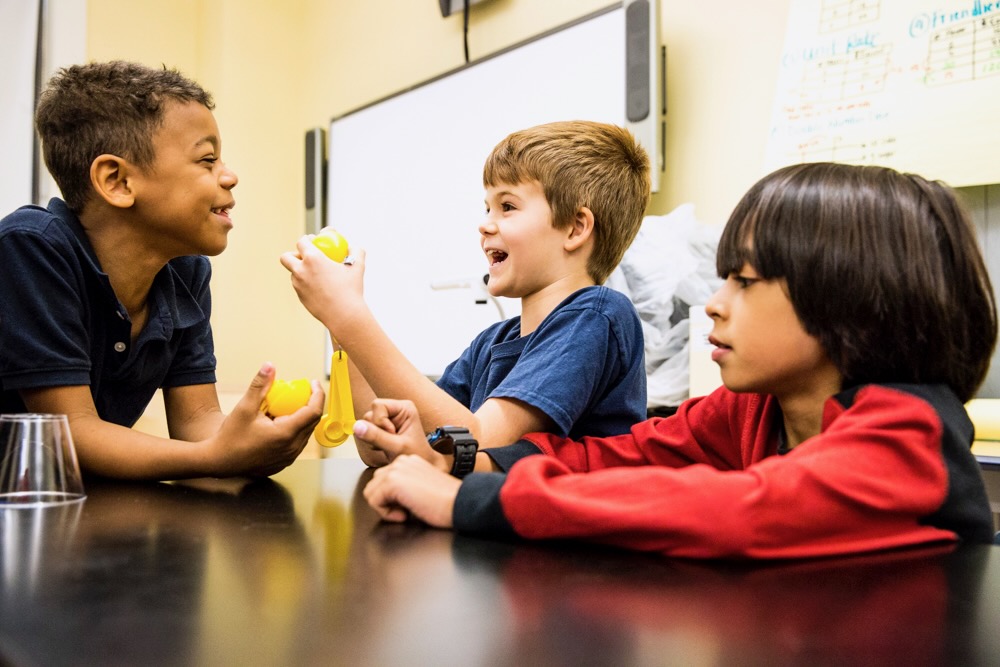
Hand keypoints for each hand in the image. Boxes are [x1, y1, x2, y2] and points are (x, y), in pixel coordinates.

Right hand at [208, 363, 324, 476]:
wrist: (219, 462)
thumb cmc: (230, 438)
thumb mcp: (245, 407)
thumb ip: (259, 386)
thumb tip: (269, 366)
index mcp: (285, 434)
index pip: (313, 411)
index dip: (318, 394)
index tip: (313, 383)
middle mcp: (291, 448)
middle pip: (312, 422)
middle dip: (311, 403)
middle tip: (302, 391)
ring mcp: (289, 457)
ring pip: (306, 433)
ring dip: (302, 417)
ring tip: (287, 406)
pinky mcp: (284, 462)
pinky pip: (297, 442)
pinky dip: (295, 429)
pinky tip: (281, 421)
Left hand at [279, 238, 367, 328]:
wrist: (344, 315)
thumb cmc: (351, 289)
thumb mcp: (357, 267)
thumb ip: (356, 252)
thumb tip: (353, 247)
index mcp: (313, 258)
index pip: (301, 242)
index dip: (306, 240)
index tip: (313, 241)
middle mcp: (301, 270)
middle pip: (286, 257)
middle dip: (292, 255)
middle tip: (305, 257)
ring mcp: (298, 285)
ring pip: (293, 273)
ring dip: (301, 271)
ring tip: (317, 274)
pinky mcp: (300, 297)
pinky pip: (300, 286)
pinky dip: (306, 284)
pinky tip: (320, 288)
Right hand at [352, 398, 447, 469]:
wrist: (419, 464)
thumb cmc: (416, 454)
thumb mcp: (397, 446)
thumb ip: (376, 436)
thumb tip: (357, 426)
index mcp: (404, 407)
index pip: (378, 405)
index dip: (380, 422)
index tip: (392, 434)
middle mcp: (395, 410)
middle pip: (370, 414)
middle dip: (376, 431)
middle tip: (390, 441)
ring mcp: (387, 419)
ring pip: (366, 424)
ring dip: (374, 438)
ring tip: (388, 444)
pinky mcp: (381, 428)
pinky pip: (366, 432)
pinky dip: (372, 442)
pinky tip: (385, 446)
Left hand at [363, 455, 460, 526]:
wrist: (460, 502)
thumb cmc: (448, 501)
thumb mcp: (422, 488)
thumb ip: (405, 487)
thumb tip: (388, 499)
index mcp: (409, 461)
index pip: (384, 479)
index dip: (392, 498)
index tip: (409, 506)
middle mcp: (401, 461)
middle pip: (375, 484)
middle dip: (386, 501)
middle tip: (405, 511)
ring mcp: (396, 469)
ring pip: (371, 492)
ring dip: (385, 507)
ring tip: (404, 512)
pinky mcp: (393, 481)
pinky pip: (374, 501)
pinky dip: (386, 513)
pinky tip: (404, 514)